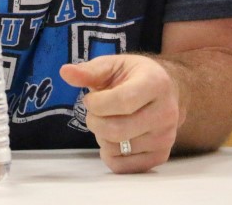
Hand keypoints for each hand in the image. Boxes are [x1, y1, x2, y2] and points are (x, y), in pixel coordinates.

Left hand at [59, 55, 181, 173]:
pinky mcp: (160, 155)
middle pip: (117, 130)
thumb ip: (89, 70)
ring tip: (109, 122)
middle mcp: (166, 112)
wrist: (165, 90)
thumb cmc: (134, 76)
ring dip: (102, 137)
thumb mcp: (113, 65)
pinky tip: (114, 139)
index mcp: (156, 83)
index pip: (123, 102)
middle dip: (95, 121)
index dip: (97, 103)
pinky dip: (109, 155)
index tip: (90, 99)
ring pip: (117, 149)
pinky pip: (122, 166)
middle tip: (95, 113)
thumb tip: (65, 72)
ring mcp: (165, 137)